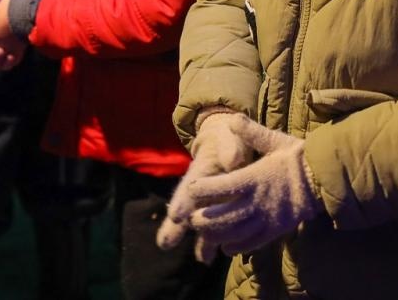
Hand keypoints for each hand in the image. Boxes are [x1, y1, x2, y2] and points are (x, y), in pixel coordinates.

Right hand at [157, 111, 258, 251]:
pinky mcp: (222, 211)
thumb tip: (233, 160)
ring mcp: (209, 203)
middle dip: (176, 227)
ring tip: (200, 260)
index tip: (176, 214)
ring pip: (200, 224)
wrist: (230, 143)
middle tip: (165, 243)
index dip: (183, 202)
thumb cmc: (228, 139)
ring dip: (199, 242)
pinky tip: (210, 259)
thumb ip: (230, 147)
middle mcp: (200, 190)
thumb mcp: (229, 138)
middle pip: (186, 210)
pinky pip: (216, 229)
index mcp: (201, 171)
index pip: (190, 188)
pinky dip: (212, 243)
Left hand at [179, 115, 323, 260]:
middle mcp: (259, 200)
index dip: (204, 190)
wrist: (325, 178)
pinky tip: (226, 247)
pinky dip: (237, 247)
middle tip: (191, 219)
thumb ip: (252, 132)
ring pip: (237, 233)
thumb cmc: (298, 157)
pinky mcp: (276, 230)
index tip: (191, 190)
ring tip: (204, 234)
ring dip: (217, 235)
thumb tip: (233, 118)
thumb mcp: (275, 141)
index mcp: (255, 177)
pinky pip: (254, 243)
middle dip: (205, 219)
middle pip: (225, 216)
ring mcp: (268, 218)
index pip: (223, 186)